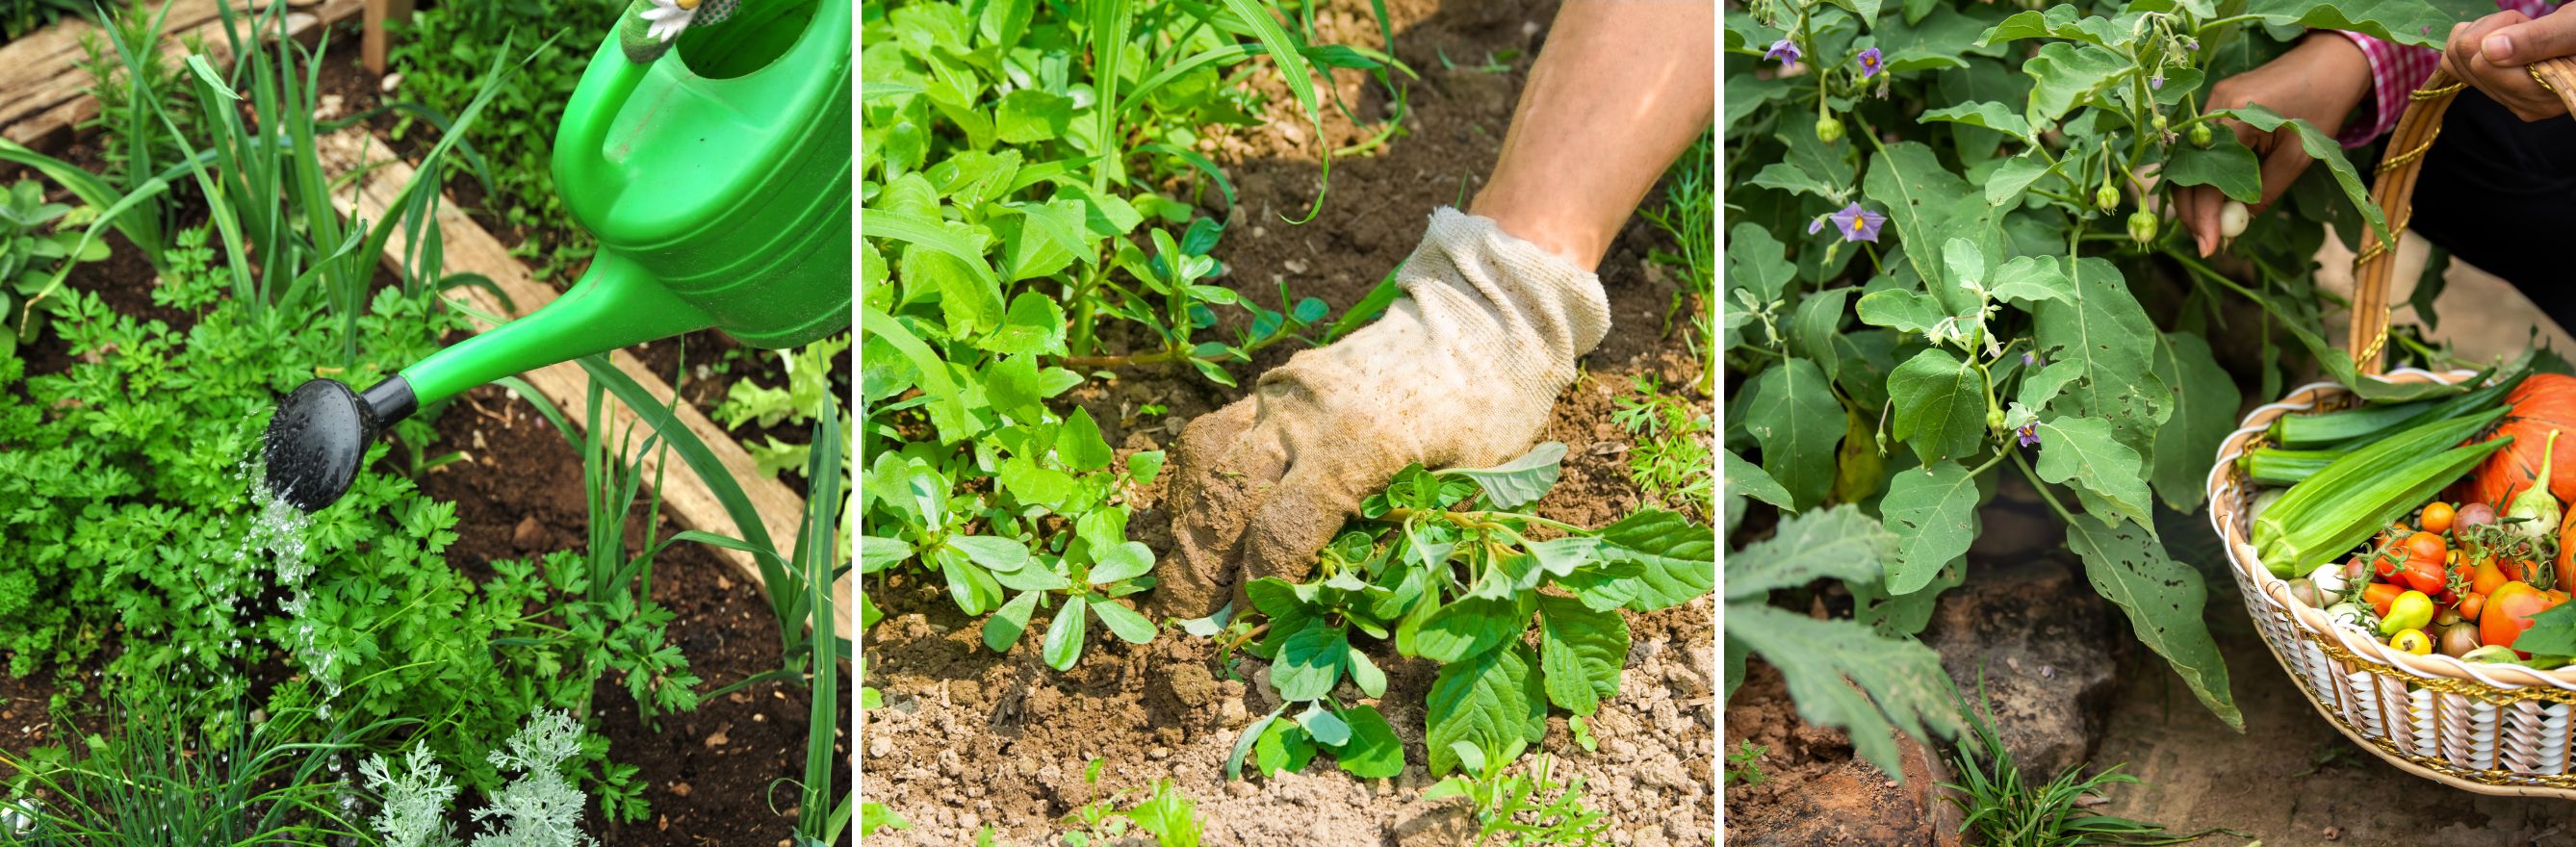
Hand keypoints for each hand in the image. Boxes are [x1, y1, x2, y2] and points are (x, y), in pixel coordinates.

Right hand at [1148, 210, 1607, 619]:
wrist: (1483, 317)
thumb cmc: (1491, 409)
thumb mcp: (1471, 485)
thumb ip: (1410, 541)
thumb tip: (1347, 614)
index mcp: (1361, 443)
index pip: (1282, 531)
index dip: (1260, 590)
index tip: (1253, 630)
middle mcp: (1307, 413)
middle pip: (1226, 499)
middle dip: (1202, 568)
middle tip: (1200, 618)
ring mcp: (1284, 391)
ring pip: (1206, 461)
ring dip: (1189, 524)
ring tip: (1191, 575)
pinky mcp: (1275, 382)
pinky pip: (1217, 433)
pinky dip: (1200, 482)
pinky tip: (1204, 520)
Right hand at [2178, 33, 2373, 256]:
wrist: (2328, 62)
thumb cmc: (2321, 106)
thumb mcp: (2298, 157)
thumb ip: (2264, 192)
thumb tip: (2235, 226)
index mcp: (2233, 118)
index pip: (2206, 180)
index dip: (2204, 218)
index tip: (2210, 249)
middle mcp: (2211, 108)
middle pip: (2186, 173)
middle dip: (2193, 212)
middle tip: (2208, 243)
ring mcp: (2209, 104)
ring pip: (2189, 162)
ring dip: (2196, 197)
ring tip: (2210, 227)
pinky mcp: (2214, 106)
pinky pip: (2201, 149)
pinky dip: (2204, 176)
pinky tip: (2215, 198)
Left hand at [2446, 7, 2575, 120]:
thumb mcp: (2573, 26)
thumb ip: (2537, 38)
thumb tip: (2488, 50)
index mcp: (2543, 97)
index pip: (2482, 63)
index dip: (2500, 29)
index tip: (2528, 23)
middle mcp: (2523, 105)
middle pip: (2464, 60)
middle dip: (2491, 30)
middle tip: (2525, 26)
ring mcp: (2507, 99)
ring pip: (2456, 60)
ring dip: (2485, 34)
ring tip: (2521, 32)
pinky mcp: (2494, 90)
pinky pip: (2458, 64)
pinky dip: (2478, 41)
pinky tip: (2508, 40)